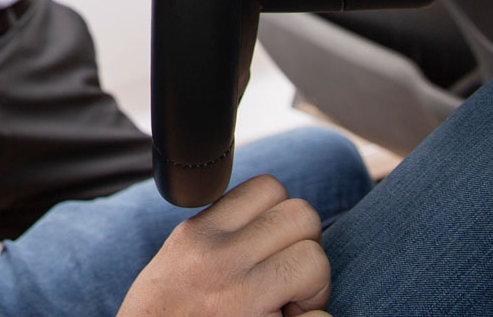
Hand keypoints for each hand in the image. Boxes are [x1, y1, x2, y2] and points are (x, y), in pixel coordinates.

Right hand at [117, 175, 330, 316]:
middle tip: (287, 284)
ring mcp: (239, 298)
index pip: (268, 188)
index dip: (282, 218)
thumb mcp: (177, 261)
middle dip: (305, 248)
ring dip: (313, 287)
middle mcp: (217, 260)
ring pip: (315, 260)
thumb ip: (218, 236)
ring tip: (286, 309)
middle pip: (302, 215)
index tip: (270, 250)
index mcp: (197, 236)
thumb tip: (270, 221)